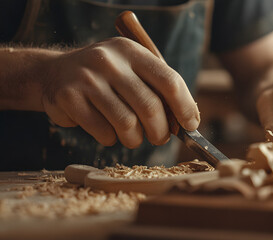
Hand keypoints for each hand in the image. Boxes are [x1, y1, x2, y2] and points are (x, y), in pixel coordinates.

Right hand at [40, 37, 199, 147]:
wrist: (54, 73)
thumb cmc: (106, 78)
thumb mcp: (132, 70)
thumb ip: (158, 90)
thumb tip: (188, 121)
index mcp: (132, 52)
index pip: (169, 81)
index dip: (184, 107)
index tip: (191, 125)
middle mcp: (110, 61)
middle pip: (150, 107)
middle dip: (160, 132)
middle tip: (159, 138)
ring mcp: (87, 78)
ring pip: (127, 124)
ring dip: (135, 139)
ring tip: (132, 136)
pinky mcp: (68, 98)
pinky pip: (103, 132)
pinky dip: (110, 139)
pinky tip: (106, 130)